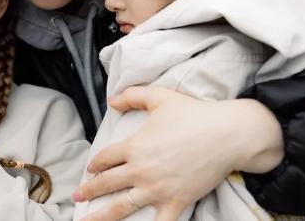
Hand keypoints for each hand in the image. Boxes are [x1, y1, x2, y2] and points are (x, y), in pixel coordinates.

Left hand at [73, 87, 284, 220]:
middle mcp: (141, 170)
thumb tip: (112, 101)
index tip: (91, 168)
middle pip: (107, 183)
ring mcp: (157, 189)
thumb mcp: (160, 97)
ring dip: (101, 215)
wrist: (227, 135)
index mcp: (135, 146)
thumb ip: (132, 96)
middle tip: (77, 196)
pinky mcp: (176, 202)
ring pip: (122, 207)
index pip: (105, 158)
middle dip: (89, 190)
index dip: (95, 164)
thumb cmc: (194, 114)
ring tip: (86, 220)